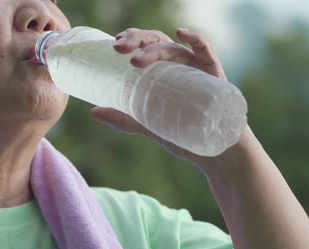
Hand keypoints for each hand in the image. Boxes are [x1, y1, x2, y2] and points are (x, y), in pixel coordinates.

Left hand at [89, 27, 227, 163]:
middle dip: (136, 40)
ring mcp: (196, 68)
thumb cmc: (184, 135)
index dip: (130, 40)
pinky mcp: (214, 74)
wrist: (215, 154)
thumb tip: (93, 112)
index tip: (113, 45)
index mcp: (163, 72)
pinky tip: (181, 33)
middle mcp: (179, 65)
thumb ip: (124, 118)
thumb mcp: (148, 125)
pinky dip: (196, 38)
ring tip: (136, 61)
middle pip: (156, 42)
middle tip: (118, 48)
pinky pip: (206, 50)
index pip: (145, 46)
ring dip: (154, 49)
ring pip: (174, 48)